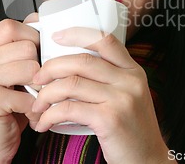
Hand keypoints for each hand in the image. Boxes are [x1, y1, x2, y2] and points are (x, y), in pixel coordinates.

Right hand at [0, 18, 40, 163]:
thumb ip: (20, 47)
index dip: (32, 37)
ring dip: (40, 88)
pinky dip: (36, 108)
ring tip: (34, 98)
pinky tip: (30, 113)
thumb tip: (40, 21)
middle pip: (27, 46)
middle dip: (40, 67)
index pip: (11, 26)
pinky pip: (29, 95)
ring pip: (31, 67)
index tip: (38, 54)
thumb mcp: (13, 71)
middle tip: (35, 84)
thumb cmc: (7, 106)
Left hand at [29, 27, 170, 163]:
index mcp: (133, 70)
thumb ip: (109, 78)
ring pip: (71, 84)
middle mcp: (130, 80)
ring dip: (46, 94)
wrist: (147, 160)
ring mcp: (122, 99)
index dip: (77, 33)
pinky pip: (69, 109)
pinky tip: (44, 123)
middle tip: (37, 78)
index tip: (55, 37)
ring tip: (37, 105)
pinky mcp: (110, 119)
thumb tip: (71, 63)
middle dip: (52, 67)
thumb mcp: (129, 95)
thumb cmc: (131, 128)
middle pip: (82, 61)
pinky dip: (50, 115)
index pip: (105, 40)